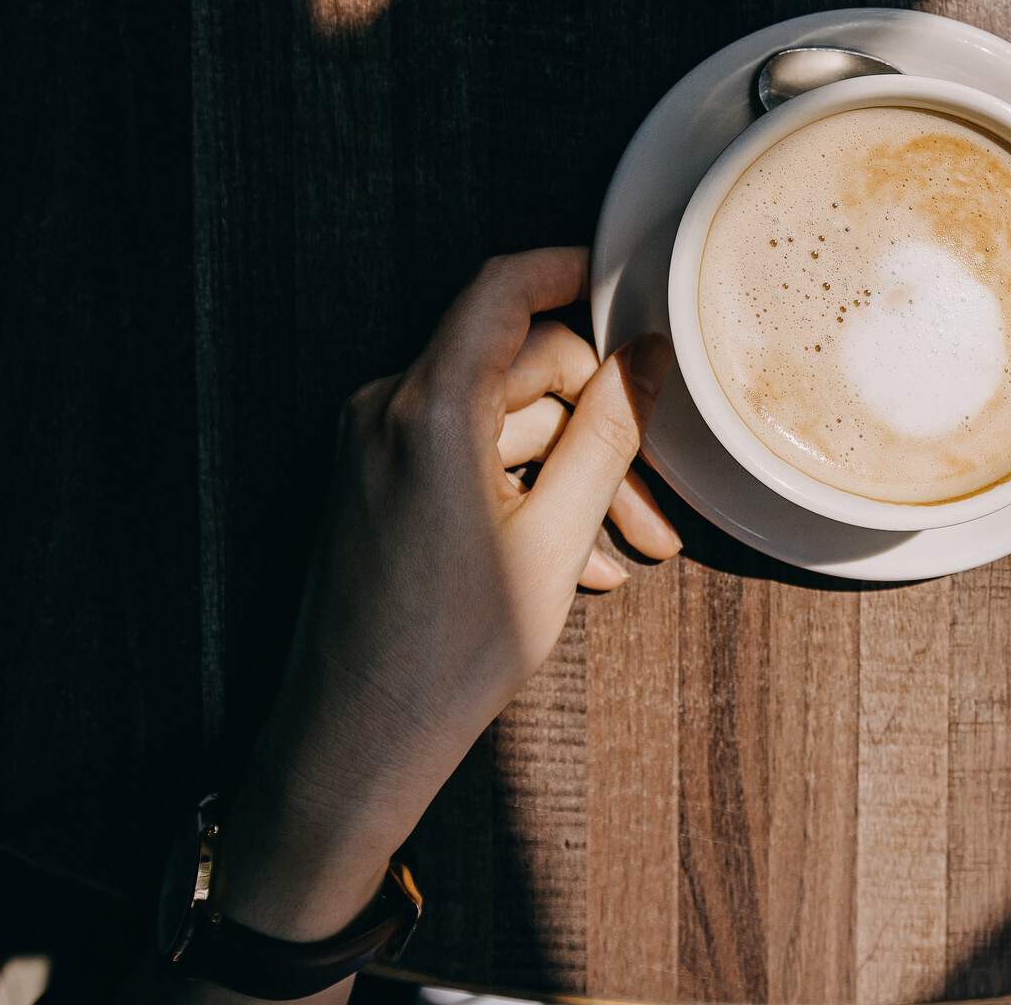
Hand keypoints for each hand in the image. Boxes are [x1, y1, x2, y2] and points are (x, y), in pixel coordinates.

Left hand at [218, 247, 677, 941]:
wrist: (353, 740)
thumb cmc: (448, 653)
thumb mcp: (553, 541)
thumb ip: (605, 436)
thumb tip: (645, 360)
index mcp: (428, 410)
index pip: (502, 290)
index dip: (569, 270)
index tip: (624, 280)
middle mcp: (388, 410)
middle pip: (517, 368)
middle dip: (598, 424)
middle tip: (657, 499)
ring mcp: (374, 447)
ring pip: (500, 423)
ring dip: (571, 472)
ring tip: (632, 547)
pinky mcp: (374, 483)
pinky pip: (466, 458)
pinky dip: (524, 491)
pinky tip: (579, 560)